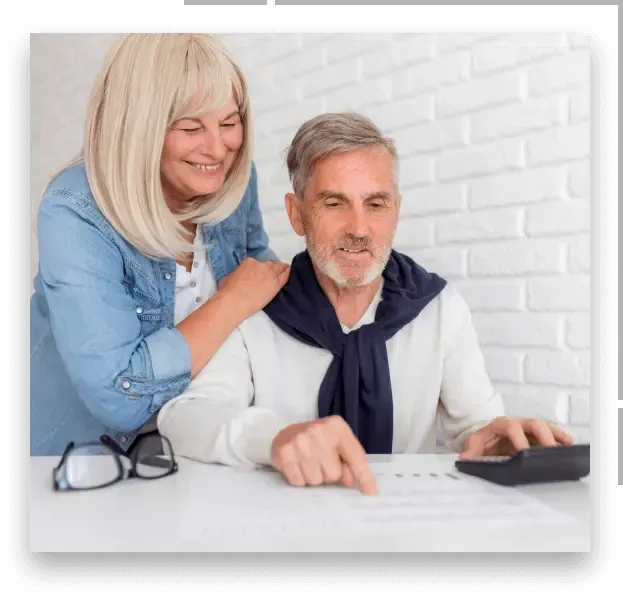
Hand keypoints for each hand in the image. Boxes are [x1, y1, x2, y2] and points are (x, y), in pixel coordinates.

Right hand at [218, 257, 289, 319]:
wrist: (234, 301)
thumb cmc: (227, 291)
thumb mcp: (229, 277)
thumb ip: (238, 274)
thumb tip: (239, 277)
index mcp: (249, 262)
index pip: (259, 263)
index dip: (261, 268)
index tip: (260, 273)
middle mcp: (261, 265)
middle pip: (271, 264)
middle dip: (272, 268)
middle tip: (273, 273)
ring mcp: (270, 274)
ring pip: (280, 268)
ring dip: (281, 269)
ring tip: (284, 271)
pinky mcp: (276, 284)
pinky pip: (285, 276)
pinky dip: (287, 273)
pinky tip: (288, 273)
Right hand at [270, 415, 377, 494]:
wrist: (287, 433)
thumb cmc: (318, 441)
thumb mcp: (338, 444)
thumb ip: (349, 462)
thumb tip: (350, 482)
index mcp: (337, 427)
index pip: (355, 456)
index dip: (364, 476)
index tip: (371, 492)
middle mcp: (318, 431)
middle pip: (333, 474)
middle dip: (328, 474)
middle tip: (321, 463)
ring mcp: (300, 441)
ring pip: (316, 480)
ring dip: (313, 477)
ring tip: (308, 463)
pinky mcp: (284, 452)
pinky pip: (299, 482)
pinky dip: (299, 479)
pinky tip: (298, 465)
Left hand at [459, 416, 574, 458]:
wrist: (488, 437)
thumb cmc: (484, 442)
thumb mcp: (474, 446)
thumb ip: (469, 453)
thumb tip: (463, 461)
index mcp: (501, 425)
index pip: (511, 428)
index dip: (518, 439)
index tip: (524, 453)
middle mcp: (518, 423)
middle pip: (534, 423)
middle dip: (543, 436)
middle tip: (550, 452)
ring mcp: (529, 428)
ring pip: (545, 427)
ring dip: (556, 436)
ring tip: (566, 447)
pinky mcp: (538, 434)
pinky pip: (552, 433)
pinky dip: (560, 438)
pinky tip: (568, 445)